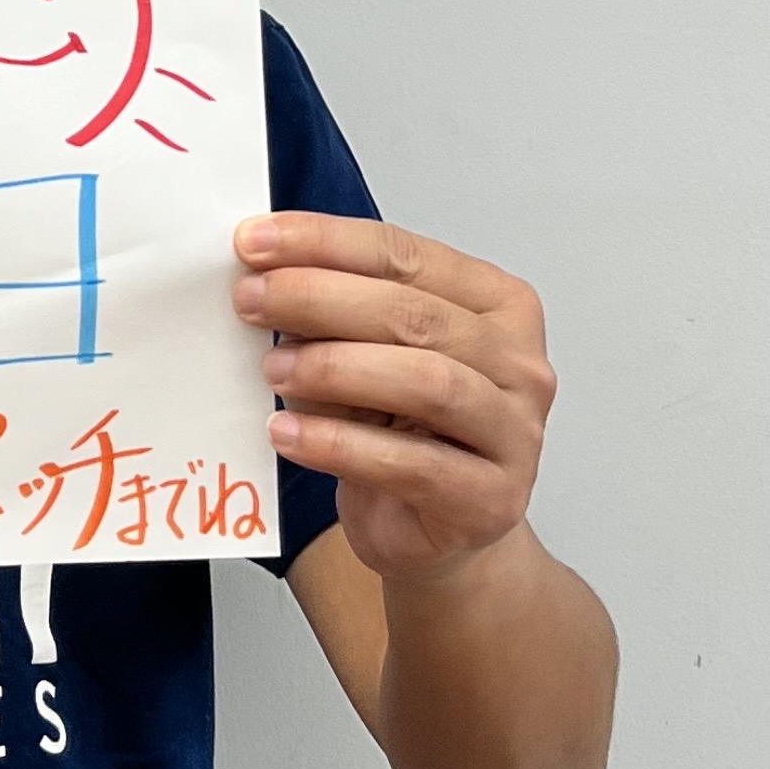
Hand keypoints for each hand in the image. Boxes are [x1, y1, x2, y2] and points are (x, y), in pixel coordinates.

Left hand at [233, 213, 557, 583]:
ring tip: (274, 370)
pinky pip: (412, 464)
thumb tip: (262, 275)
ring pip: (427, 382)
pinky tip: (287, 434)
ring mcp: (515, 434)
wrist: (426, 527)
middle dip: (318, 298)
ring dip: (335, 369)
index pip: (404, 254)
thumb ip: (330, 310)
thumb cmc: (397, 424)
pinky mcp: (491, 500)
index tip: (252, 241)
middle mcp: (519, 363)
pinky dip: (339, 443)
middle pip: (414, 314)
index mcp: (494, 303)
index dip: (323, 242)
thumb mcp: (362, 350)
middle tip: (250, 299)